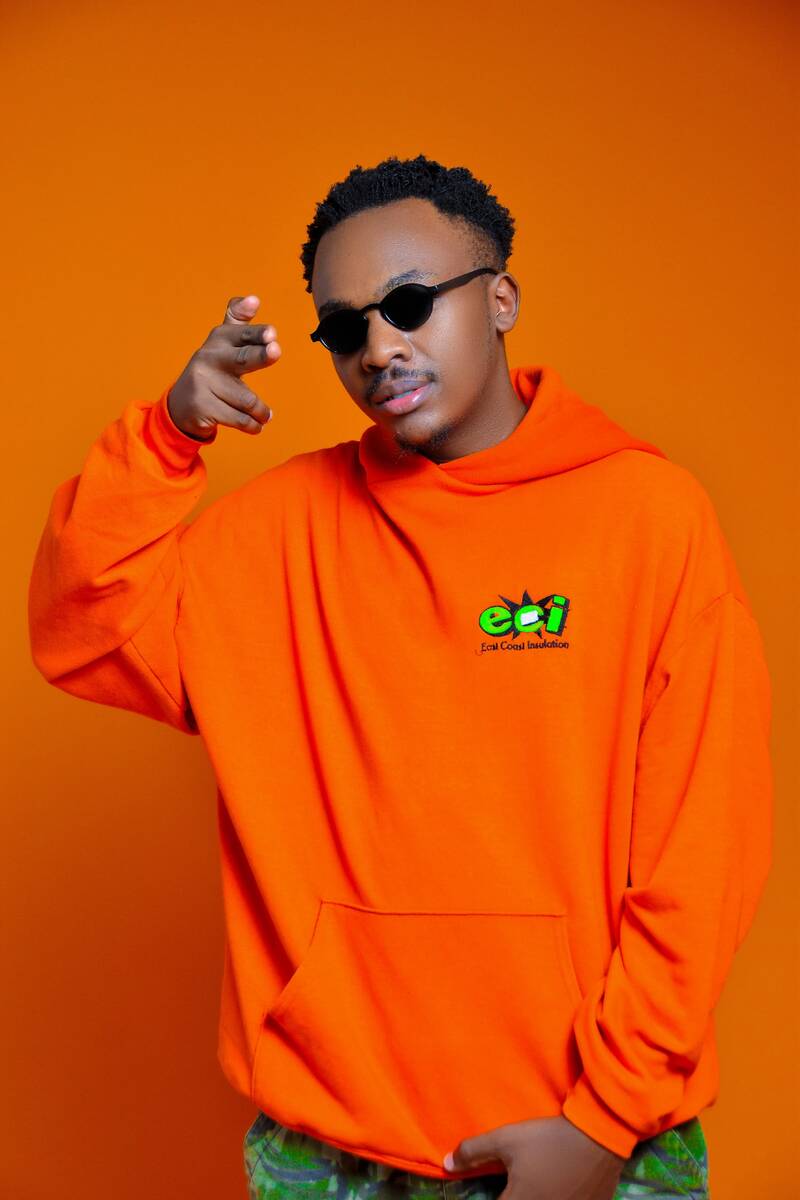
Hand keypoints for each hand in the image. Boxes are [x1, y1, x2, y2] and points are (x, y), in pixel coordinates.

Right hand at [167, 294, 280, 440]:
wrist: (181, 405)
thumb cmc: (212, 370)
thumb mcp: (222, 344)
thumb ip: (238, 321)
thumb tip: (253, 298)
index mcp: (219, 340)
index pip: (242, 335)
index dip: (257, 334)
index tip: (272, 333)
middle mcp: (209, 358)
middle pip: (242, 358)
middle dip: (261, 355)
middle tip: (276, 350)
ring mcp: (204, 383)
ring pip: (248, 399)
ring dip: (262, 412)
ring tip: (265, 416)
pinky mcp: (203, 407)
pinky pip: (240, 419)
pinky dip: (253, 425)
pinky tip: (255, 426)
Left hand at [443, 1114, 626, 1199]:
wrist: (599, 1137)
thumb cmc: (548, 1139)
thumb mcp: (507, 1139)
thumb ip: (474, 1152)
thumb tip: (446, 1163)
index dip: (492, 1199)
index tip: (494, 1190)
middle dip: (510, 1198)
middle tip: (510, 1187)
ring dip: (529, 1199)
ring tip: (529, 1186)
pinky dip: (552, 1199)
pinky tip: (551, 1188)